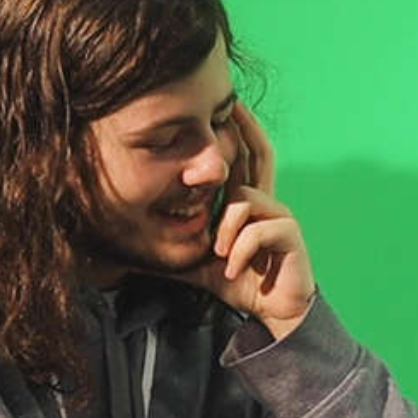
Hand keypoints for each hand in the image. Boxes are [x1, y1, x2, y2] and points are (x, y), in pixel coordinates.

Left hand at [188, 104, 316, 338]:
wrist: (272, 314)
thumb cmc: (239, 283)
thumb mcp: (196, 262)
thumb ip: (171, 252)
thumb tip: (126, 256)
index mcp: (246, 203)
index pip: (243, 156)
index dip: (236, 129)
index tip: (222, 104)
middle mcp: (267, 202)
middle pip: (260, 152)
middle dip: (244, 127)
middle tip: (227, 105)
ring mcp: (281, 217)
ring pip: (245, 198)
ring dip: (225, 228)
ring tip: (220, 255)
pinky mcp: (291, 235)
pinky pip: (257, 229)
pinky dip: (240, 250)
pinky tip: (233, 270)